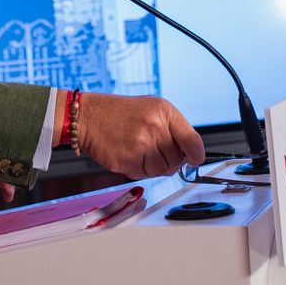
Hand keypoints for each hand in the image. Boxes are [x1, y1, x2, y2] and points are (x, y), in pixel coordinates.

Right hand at [76, 93, 205, 178]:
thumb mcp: (151, 109)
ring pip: (161, 170)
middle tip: (153, 150)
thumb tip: (189, 154)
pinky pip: (143, 175)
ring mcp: (141, 144)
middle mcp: (154, 127)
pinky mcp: (127, 160)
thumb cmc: (120, 114)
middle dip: (168, 160)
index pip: (192, 140)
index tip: (195, 160)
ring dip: (152, 166)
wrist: (88, 117)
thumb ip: (172, 129)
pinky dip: (137, 170)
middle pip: (177, 160)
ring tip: (138, 150)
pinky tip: (128, 154)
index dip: (197, 155)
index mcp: (164, 112)